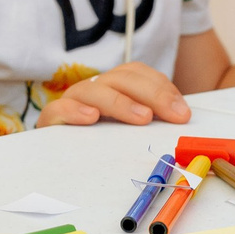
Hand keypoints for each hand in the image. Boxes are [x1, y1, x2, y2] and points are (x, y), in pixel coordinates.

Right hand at [37, 61, 191, 127]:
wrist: (60, 161)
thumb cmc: (102, 142)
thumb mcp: (131, 129)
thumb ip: (152, 118)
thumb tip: (182, 117)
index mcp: (112, 86)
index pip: (136, 73)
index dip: (161, 87)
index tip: (182, 112)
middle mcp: (93, 88)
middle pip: (120, 78)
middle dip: (152, 94)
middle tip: (174, 115)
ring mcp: (72, 101)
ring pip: (92, 89)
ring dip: (120, 102)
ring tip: (142, 117)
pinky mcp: (52, 119)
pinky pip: (59, 109)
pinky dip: (74, 110)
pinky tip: (91, 117)